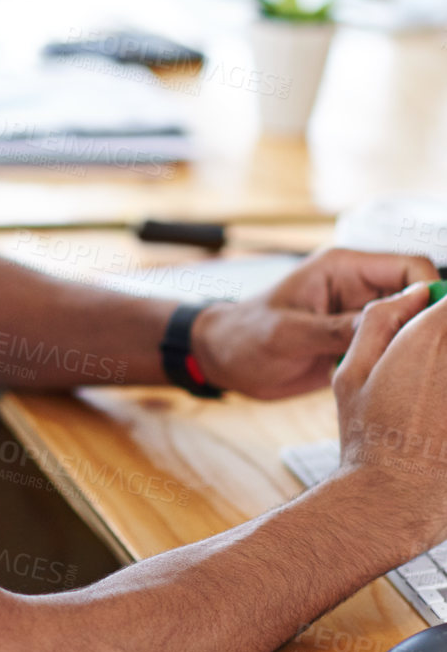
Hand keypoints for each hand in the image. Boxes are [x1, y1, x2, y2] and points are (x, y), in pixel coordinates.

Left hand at [188, 246, 439, 401]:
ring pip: (409, 324)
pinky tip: (396, 383)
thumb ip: (339, 328)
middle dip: (427, 323)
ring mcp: (360, 316)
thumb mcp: (289, 333)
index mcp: (343, 268)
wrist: (224, 359)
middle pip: (418, 296)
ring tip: (415, 374)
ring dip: (414, 346)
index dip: (430, 292)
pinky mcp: (357, 342)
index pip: (409, 268)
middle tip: (426, 357)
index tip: (430, 327)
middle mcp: (359, 288)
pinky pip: (392, 348)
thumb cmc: (245, 336)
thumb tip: (393, 320)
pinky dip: (398, 363)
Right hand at [331, 280, 446, 556]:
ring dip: (443, 373)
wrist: (395, 497)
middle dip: (441, 341)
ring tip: (428, 397)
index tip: (432, 319)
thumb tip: (412, 295)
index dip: (440, 306)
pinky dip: (446, 401)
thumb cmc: (369, 439)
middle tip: (423, 370)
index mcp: (430, 335)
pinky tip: (438, 418)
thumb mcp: (350, 371)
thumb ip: (379, 320)